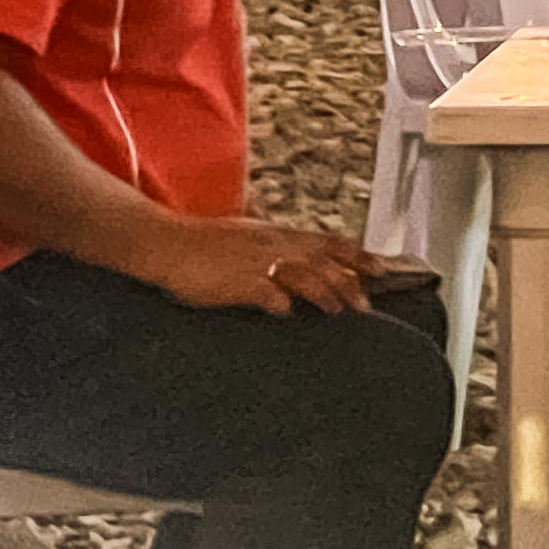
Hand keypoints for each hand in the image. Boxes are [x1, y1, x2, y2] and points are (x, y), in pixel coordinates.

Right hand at [142, 215, 376, 314]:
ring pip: (299, 273)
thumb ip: (274, 249)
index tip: (380, 269)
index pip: (327, 241)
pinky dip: (277, 300)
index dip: (356, 255)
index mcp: (277, 234)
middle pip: (321, 259)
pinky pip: (261, 290)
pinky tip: (286, 313)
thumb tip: (294, 273)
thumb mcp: (247, 238)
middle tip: (366, 304)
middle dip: (348, 281)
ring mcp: (254, 261)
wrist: (167, 243)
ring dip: (322, 292)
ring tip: (338, 311)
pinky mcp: (233, 280)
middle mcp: (272, 244)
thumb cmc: (205, 244)